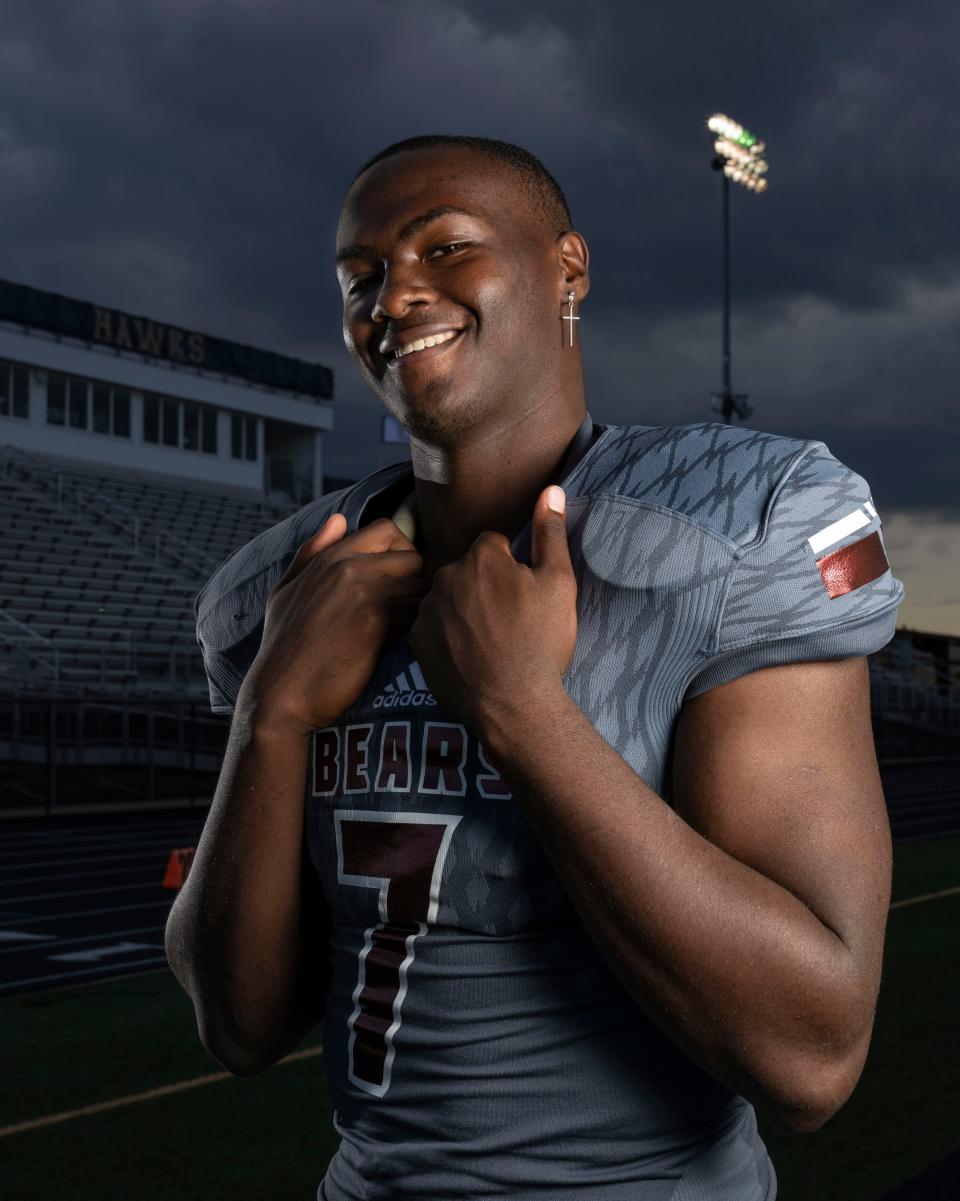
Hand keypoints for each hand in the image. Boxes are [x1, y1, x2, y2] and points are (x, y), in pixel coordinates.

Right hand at [239, 514, 427, 736]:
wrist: (281, 695)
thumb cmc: (283, 646)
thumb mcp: (286, 590)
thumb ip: (313, 551)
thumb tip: (338, 518)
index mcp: (329, 557)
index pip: (387, 529)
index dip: (401, 552)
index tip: (397, 579)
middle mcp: (348, 567)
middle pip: (413, 556)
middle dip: (416, 580)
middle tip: (407, 608)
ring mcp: (364, 593)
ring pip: (420, 584)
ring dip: (420, 606)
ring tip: (406, 628)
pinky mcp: (377, 623)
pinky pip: (417, 611)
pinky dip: (418, 626)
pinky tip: (404, 644)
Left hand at [407, 485, 576, 734]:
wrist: (514, 704)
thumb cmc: (541, 642)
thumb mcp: (559, 583)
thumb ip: (550, 533)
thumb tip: (551, 490)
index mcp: (480, 557)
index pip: (492, 546)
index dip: (511, 569)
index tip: (522, 597)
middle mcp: (445, 576)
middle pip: (467, 571)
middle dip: (483, 588)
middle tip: (508, 622)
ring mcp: (427, 610)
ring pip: (447, 599)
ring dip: (463, 612)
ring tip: (489, 642)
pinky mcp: (417, 642)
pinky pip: (431, 628)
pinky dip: (447, 638)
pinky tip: (468, 656)